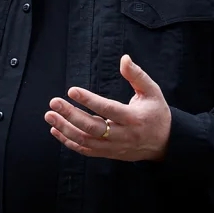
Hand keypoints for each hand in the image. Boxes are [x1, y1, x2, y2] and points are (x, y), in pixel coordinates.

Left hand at [45, 54, 171, 161]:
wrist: (164, 143)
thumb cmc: (156, 113)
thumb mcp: (153, 92)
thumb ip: (137, 75)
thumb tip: (124, 58)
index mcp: (134, 118)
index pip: (108, 109)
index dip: (89, 100)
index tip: (72, 90)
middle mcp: (123, 135)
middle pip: (93, 127)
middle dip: (71, 115)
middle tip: (54, 103)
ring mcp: (114, 147)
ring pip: (86, 141)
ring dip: (65, 129)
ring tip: (49, 115)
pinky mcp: (108, 154)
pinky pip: (85, 150)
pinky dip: (68, 141)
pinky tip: (55, 130)